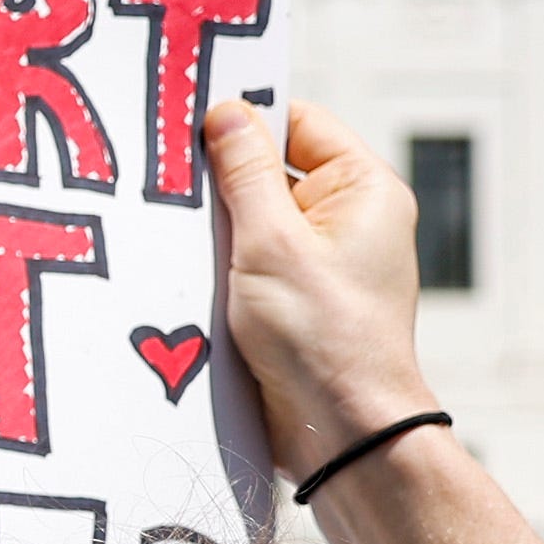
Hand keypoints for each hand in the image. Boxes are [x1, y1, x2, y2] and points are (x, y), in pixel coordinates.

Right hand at [204, 98, 437, 482]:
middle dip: (224, 183)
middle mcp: (351, 220)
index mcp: (365, 190)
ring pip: (255, 220)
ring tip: (192, 246)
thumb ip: (245, 172)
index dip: (247, 121)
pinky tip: (199, 281)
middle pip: (273, 171)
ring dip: (219, 231)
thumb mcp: (271, 242)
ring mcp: (324, 262)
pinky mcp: (298, 299)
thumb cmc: (325, 339)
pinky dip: (223, 266)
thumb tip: (226, 114)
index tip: (193, 127)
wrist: (341, 430)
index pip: (299, 123)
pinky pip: (251, 262)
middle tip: (178, 190)